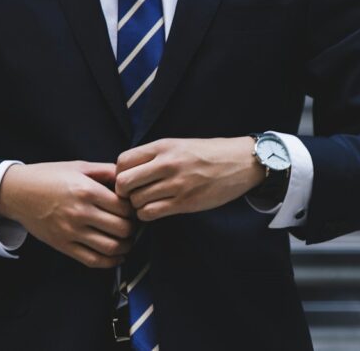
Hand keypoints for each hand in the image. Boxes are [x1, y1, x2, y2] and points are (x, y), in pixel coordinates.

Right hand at [0, 161, 134, 267]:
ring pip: (111, 247)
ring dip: (125, 246)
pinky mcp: (63, 245)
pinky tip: (116, 256)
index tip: (133, 209)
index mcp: (86, 190)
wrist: (17, 192)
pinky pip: (92, 260)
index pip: (124, 207)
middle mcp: (80, 212)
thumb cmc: (49, 176)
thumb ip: (106, 171)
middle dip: (132, 228)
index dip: (134, 209)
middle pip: (122, 229)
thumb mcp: (78, 166)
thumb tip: (128, 178)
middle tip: (132, 224)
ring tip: (126, 240)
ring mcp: (71, 231)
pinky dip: (110, 262)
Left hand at [115, 137, 264, 220]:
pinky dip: (147, 215)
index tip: (128, 179)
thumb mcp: (178, 145)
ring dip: (137, 205)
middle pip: (124, 183)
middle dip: (123, 192)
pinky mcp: (185, 202)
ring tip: (147, 202)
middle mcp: (167, 164)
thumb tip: (126, 170)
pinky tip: (155, 210)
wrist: (240, 162)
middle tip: (132, 195)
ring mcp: (176, 184)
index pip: (122, 161)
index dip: (119, 173)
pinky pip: (151, 213)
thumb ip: (154, 155)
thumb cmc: (207, 153)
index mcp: (163, 146)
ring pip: (136, 201)